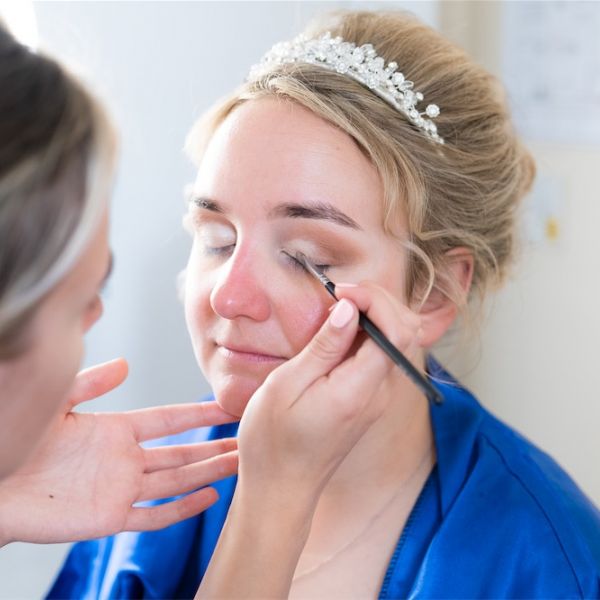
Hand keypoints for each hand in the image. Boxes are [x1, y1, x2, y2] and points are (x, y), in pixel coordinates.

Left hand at [0, 358, 237, 545]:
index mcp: (116, 430)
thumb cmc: (20, 442)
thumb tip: (126, 364)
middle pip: (182, 451)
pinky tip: (209, 497)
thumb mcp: (58, 403)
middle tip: (246, 440)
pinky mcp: (111, 518)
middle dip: (215, 445)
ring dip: (208, 472)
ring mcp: (121, 489)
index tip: (227, 407)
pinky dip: (183, 508)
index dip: (198, 413)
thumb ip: (91, 383)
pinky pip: (154, 515)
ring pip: (176, 480)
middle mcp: (126, 459)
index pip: (169, 420)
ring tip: (239, 464)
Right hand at [237, 281, 422, 504]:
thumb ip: (324, 346)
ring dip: (373, 315)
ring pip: (396, 341)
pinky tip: (338, 332)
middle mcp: (379, 394)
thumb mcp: (286, 385)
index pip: (398, 331)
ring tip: (336, 308)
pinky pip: (380, 356)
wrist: (282, 489)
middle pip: (405, 331)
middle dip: (378, 301)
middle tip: (338, 294)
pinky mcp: (370, 400)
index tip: (341, 291)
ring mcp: (378, 398)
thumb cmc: (273, 441)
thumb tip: (349, 309)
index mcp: (360, 390)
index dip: (376, 300)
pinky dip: (366, 334)